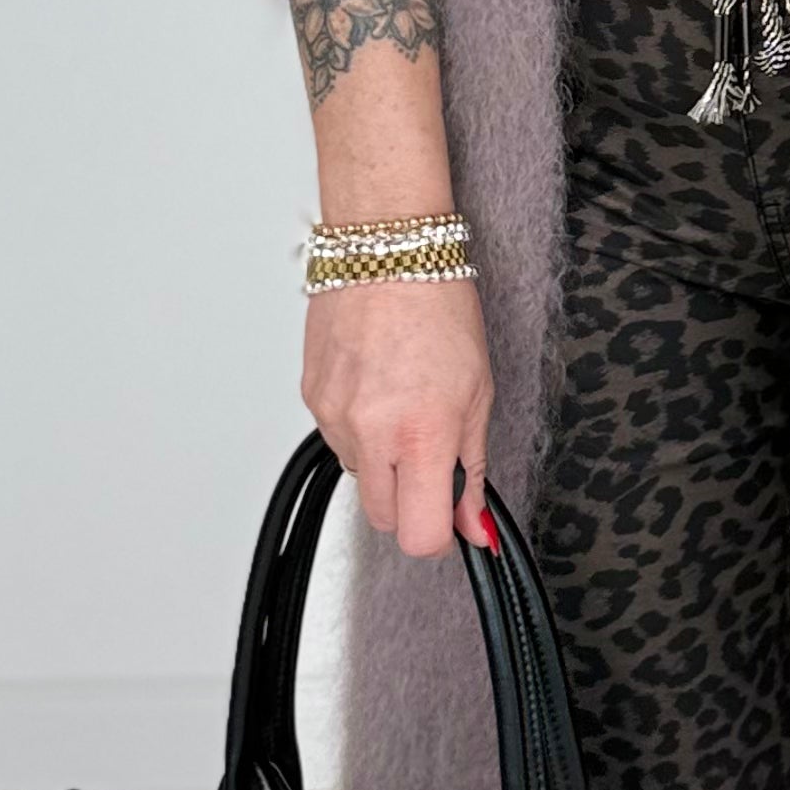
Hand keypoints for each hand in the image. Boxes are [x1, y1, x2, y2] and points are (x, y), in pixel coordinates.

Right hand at [302, 274, 497, 558]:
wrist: (387, 253)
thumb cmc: (439, 308)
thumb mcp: (478, 393)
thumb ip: (473, 466)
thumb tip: (473, 523)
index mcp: (422, 435)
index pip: (419, 534)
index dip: (438, 536)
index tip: (449, 519)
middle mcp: (371, 433)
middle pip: (383, 520)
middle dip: (409, 503)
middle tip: (430, 458)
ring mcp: (334, 419)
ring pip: (359, 478)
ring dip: (383, 462)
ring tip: (404, 406)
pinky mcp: (311, 401)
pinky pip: (338, 441)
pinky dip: (361, 429)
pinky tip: (379, 389)